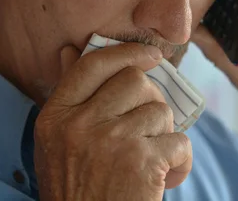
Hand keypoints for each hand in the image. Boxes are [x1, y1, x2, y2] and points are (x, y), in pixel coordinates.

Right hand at [34, 43, 191, 200]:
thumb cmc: (77, 188)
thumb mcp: (57, 142)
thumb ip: (70, 96)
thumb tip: (70, 50)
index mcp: (56, 116)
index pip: (94, 64)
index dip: (128, 52)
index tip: (152, 55)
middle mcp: (80, 125)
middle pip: (135, 80)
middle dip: (151, 99)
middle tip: (149, 125)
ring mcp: (112, 142)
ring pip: (160, 110)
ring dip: (164, 134)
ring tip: (152, 158)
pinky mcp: (143, 163)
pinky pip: (180, 141)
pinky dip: (181, 160)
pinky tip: (167, 177)